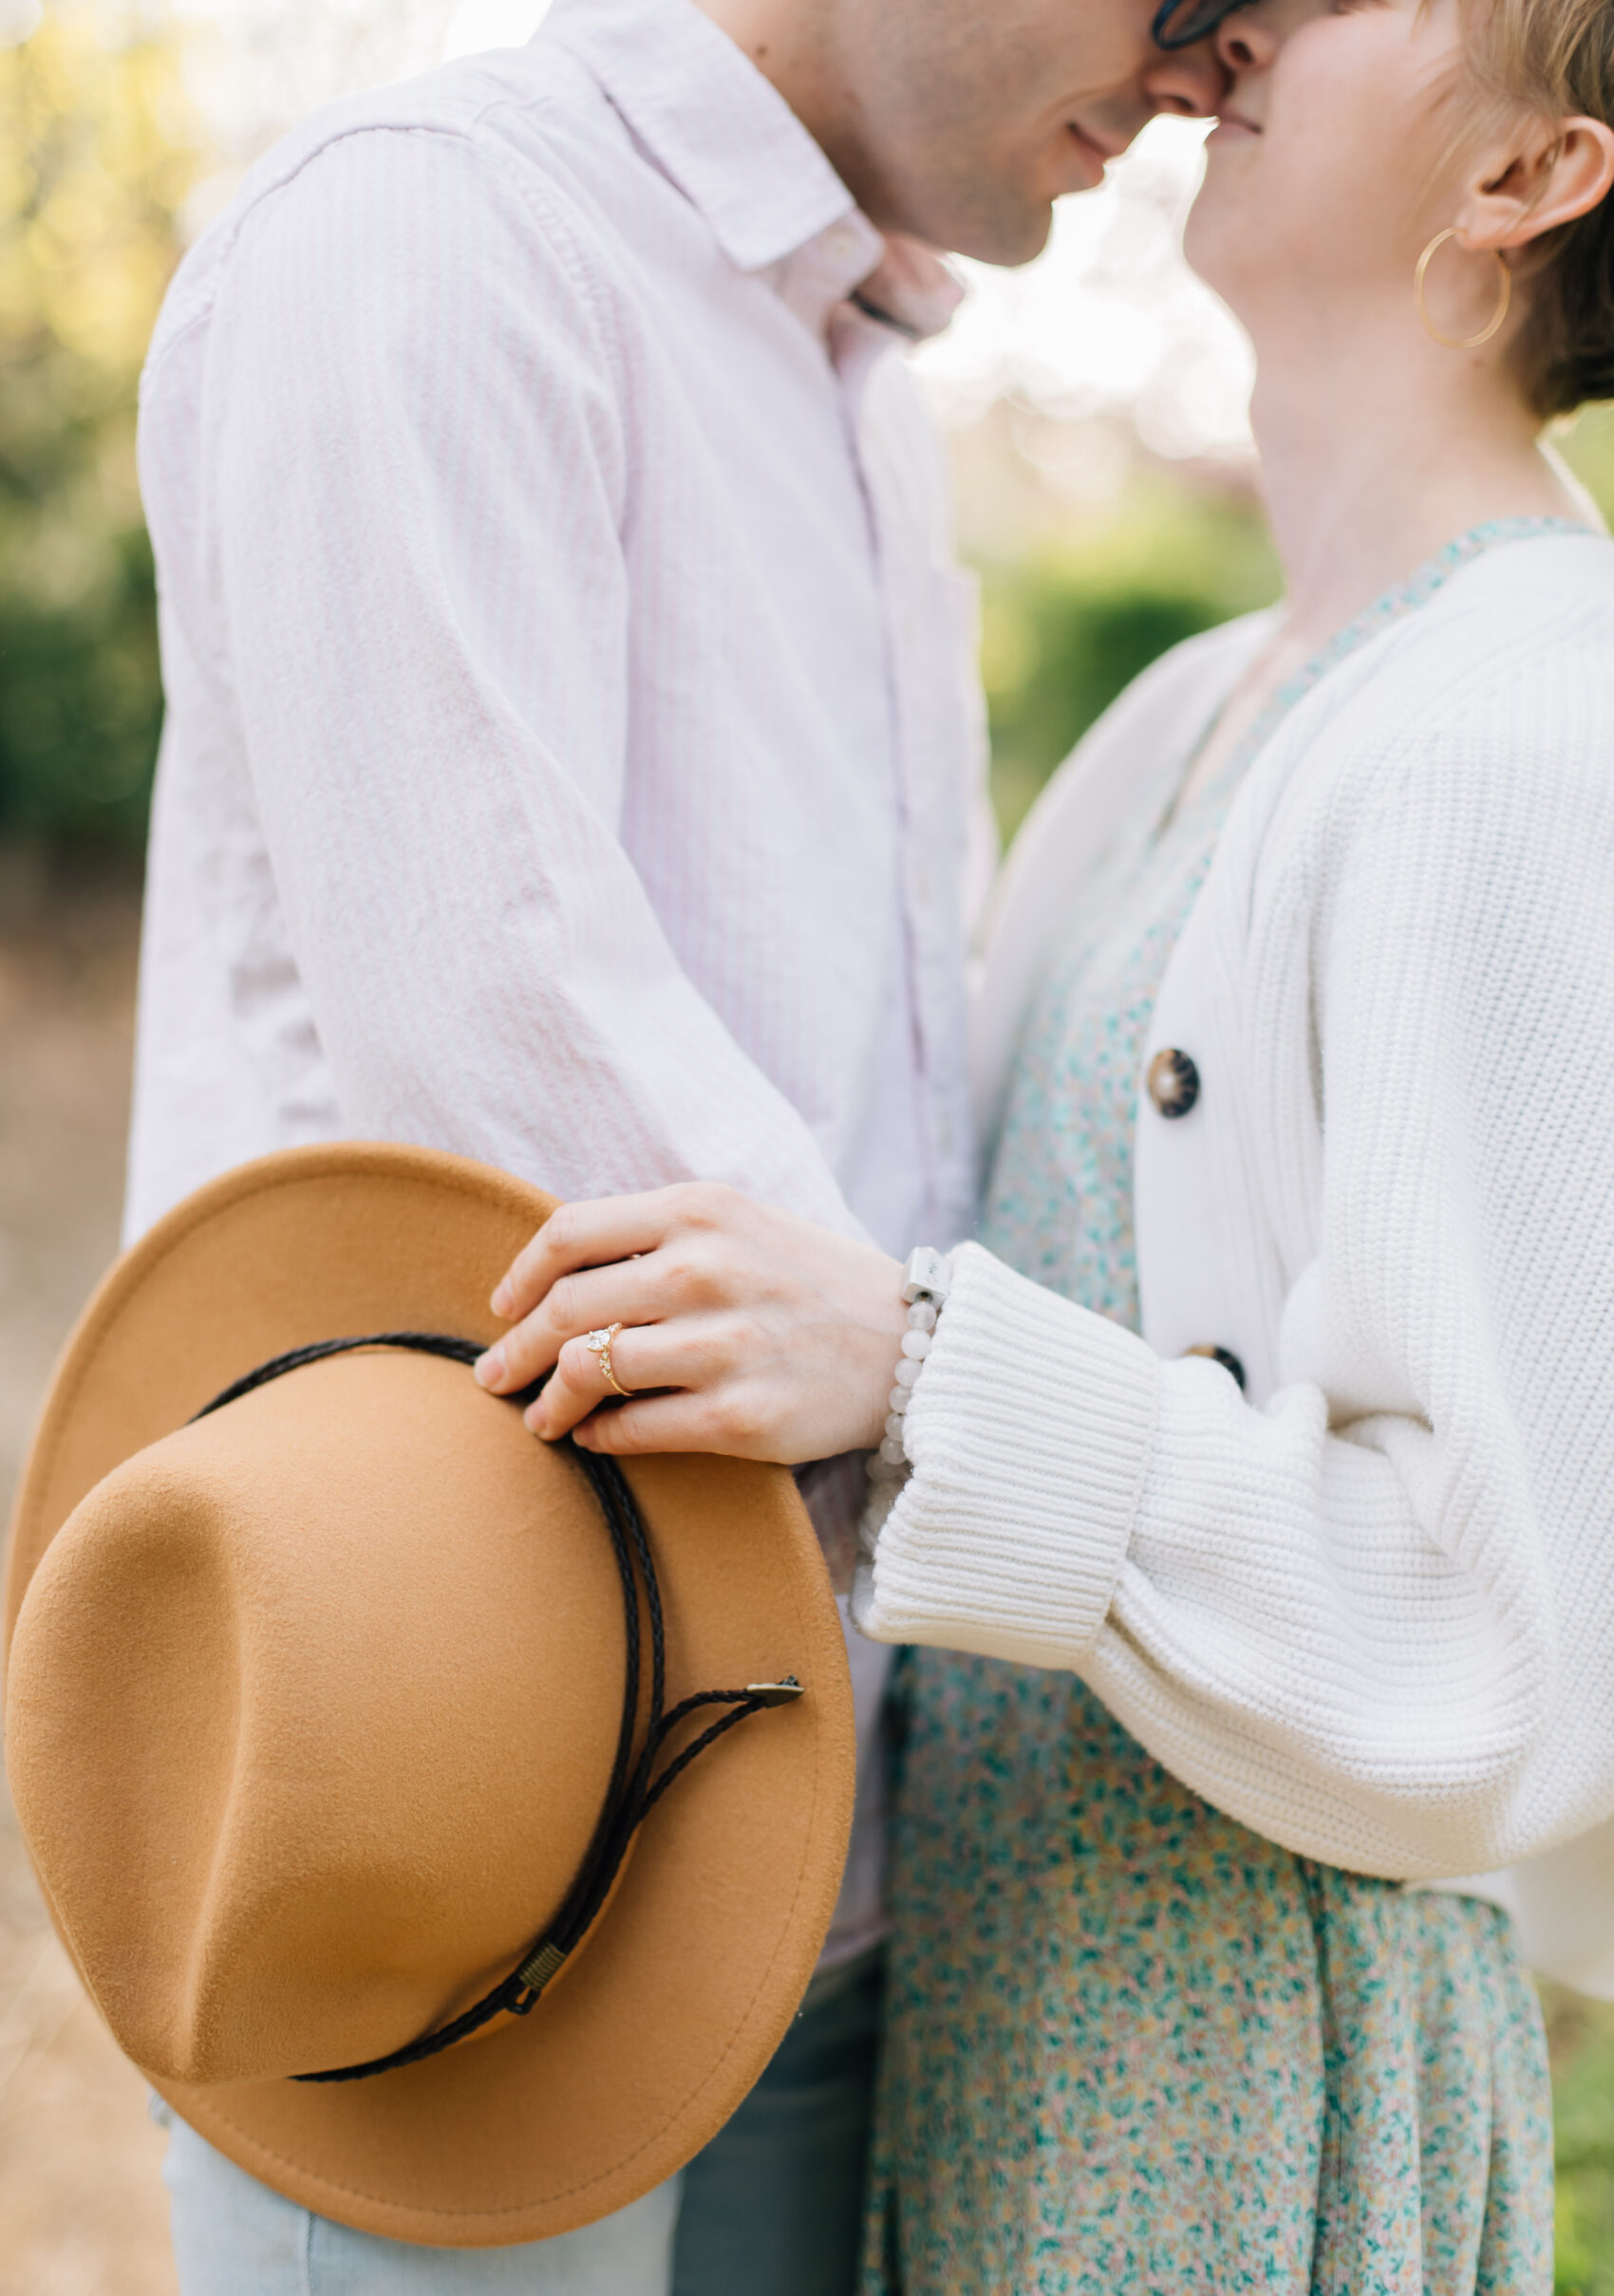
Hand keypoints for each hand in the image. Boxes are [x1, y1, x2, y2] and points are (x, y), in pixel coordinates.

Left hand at [473, 1183, 907, 1463]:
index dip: (519, 1278)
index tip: (503, 1309)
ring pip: (588, 1370)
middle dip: (514, 1350)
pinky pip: (634, 1428)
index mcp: (701, 1210)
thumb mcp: (738, 1225)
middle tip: (496, 1376)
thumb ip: (655, 1235)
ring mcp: (725, 1345)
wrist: (910, 1344)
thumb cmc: (807, 1283)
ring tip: (541, 1417)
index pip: (569, 1234)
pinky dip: (599, 1435)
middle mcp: (707, 1269)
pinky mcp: (742, 1418)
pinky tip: (595, 1435)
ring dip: (547, 1401)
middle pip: (565, 1309)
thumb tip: (552, 1279)